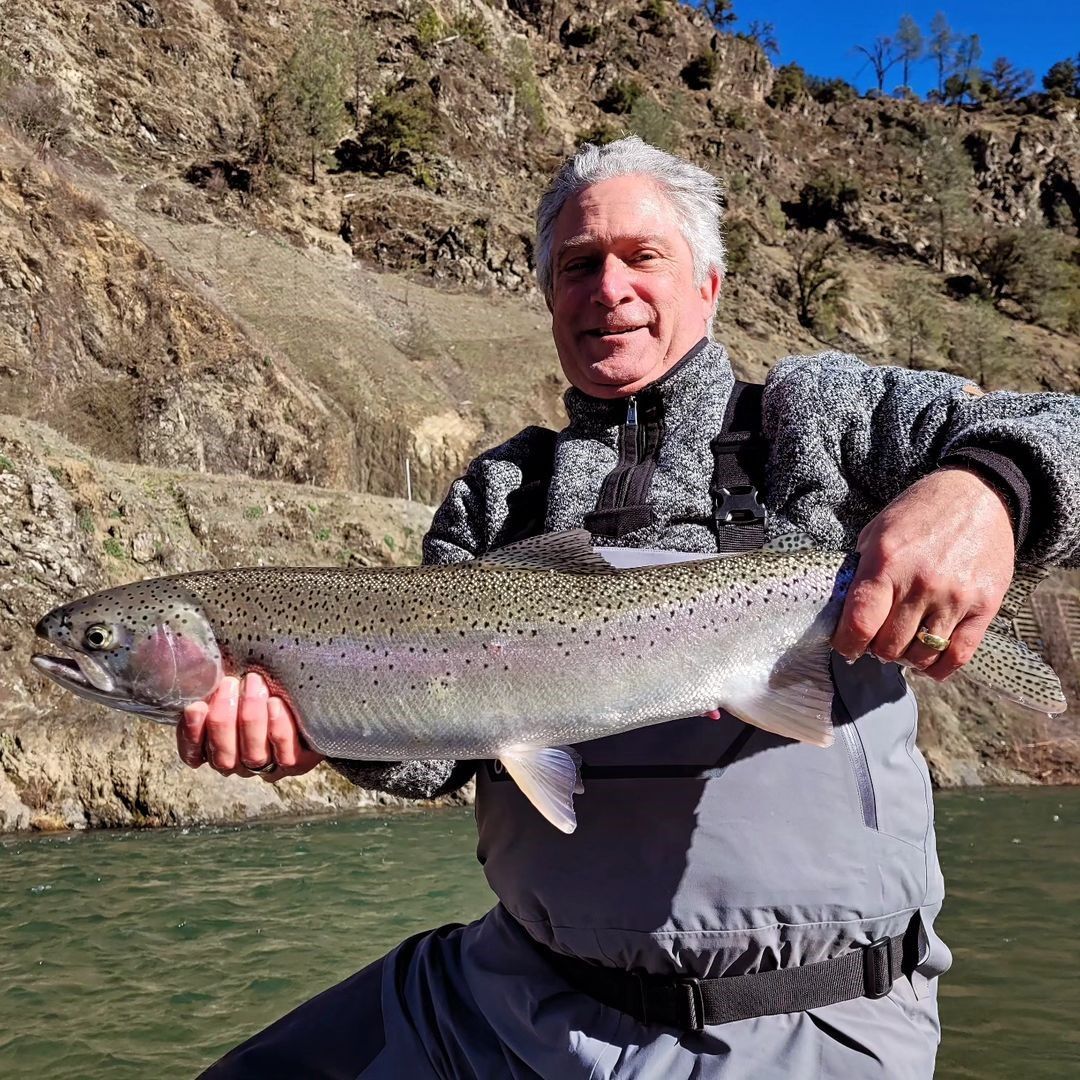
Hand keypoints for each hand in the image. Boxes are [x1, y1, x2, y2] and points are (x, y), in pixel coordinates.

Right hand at [177, 672, 324, 780]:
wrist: (310, 703)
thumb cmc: (262, 686)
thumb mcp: (235, 682)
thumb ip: (214, 677)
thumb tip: (191, 647)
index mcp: (216, 748)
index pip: (194, 753)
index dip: (191, 734)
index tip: (196, 706)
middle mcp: (239, 762)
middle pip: (223, 756)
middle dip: (223, 719)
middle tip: (230, 684)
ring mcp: (268, 766)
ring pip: (253, 755)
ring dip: (251, 719)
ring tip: (254, 684)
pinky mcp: (297, 762)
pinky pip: (285, 754)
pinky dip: (278, 729)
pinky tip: (276, 705)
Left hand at [832, 468, 1014, 680]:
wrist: (979, 495)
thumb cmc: (919, 513)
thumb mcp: (877, 532)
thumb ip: (861, 572)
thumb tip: (843, 613)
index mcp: (886, 562)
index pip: (860, 623)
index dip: (847, 644)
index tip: (846, 647)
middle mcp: (921, 583)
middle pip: (889, 645)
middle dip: (877, 650)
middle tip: (877, 642)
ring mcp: (955, 596)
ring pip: (922, 654)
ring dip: (907, 658)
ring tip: (902, 647)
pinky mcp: (986, 606)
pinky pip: (959, 654)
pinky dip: (940, 667)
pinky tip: (929, 662)